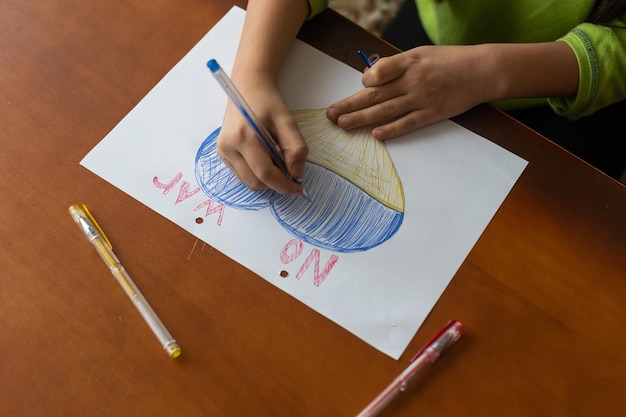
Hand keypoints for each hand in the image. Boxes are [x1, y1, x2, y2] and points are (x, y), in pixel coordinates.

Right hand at [216, 82, 307, 193]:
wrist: (247, 88)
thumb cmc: (268, 102)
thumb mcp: (287, 121)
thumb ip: (296, 148)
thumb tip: (296, 174)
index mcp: (244, 137)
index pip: (264, 173)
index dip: (283, 185)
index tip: (298, 188)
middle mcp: (228, 146)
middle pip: (255, 182)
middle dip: (275, 183)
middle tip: (290, 171)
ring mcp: (223, 151)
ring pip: (248, 182)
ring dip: (266, 179)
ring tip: (277, 161)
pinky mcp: (222, 154)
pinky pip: (242, 175)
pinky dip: (256, 174)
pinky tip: (264, 158)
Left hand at [326, 45, 495, 139]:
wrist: (482, 70)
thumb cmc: (450, 60)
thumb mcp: (421, 54)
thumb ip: (396, 65)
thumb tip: (371, 78)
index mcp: (408, 61)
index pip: (378, 72)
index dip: (365, 81)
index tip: (359, 87)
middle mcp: (412, 80)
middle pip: (375, 94)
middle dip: (350, 104)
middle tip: (330, 114)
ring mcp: (422, 98)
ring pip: (386, 110)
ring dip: (362, 118)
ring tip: (343, 125)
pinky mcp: (432, 113)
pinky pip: (408, 123)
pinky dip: (392, 129)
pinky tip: (376, 135)